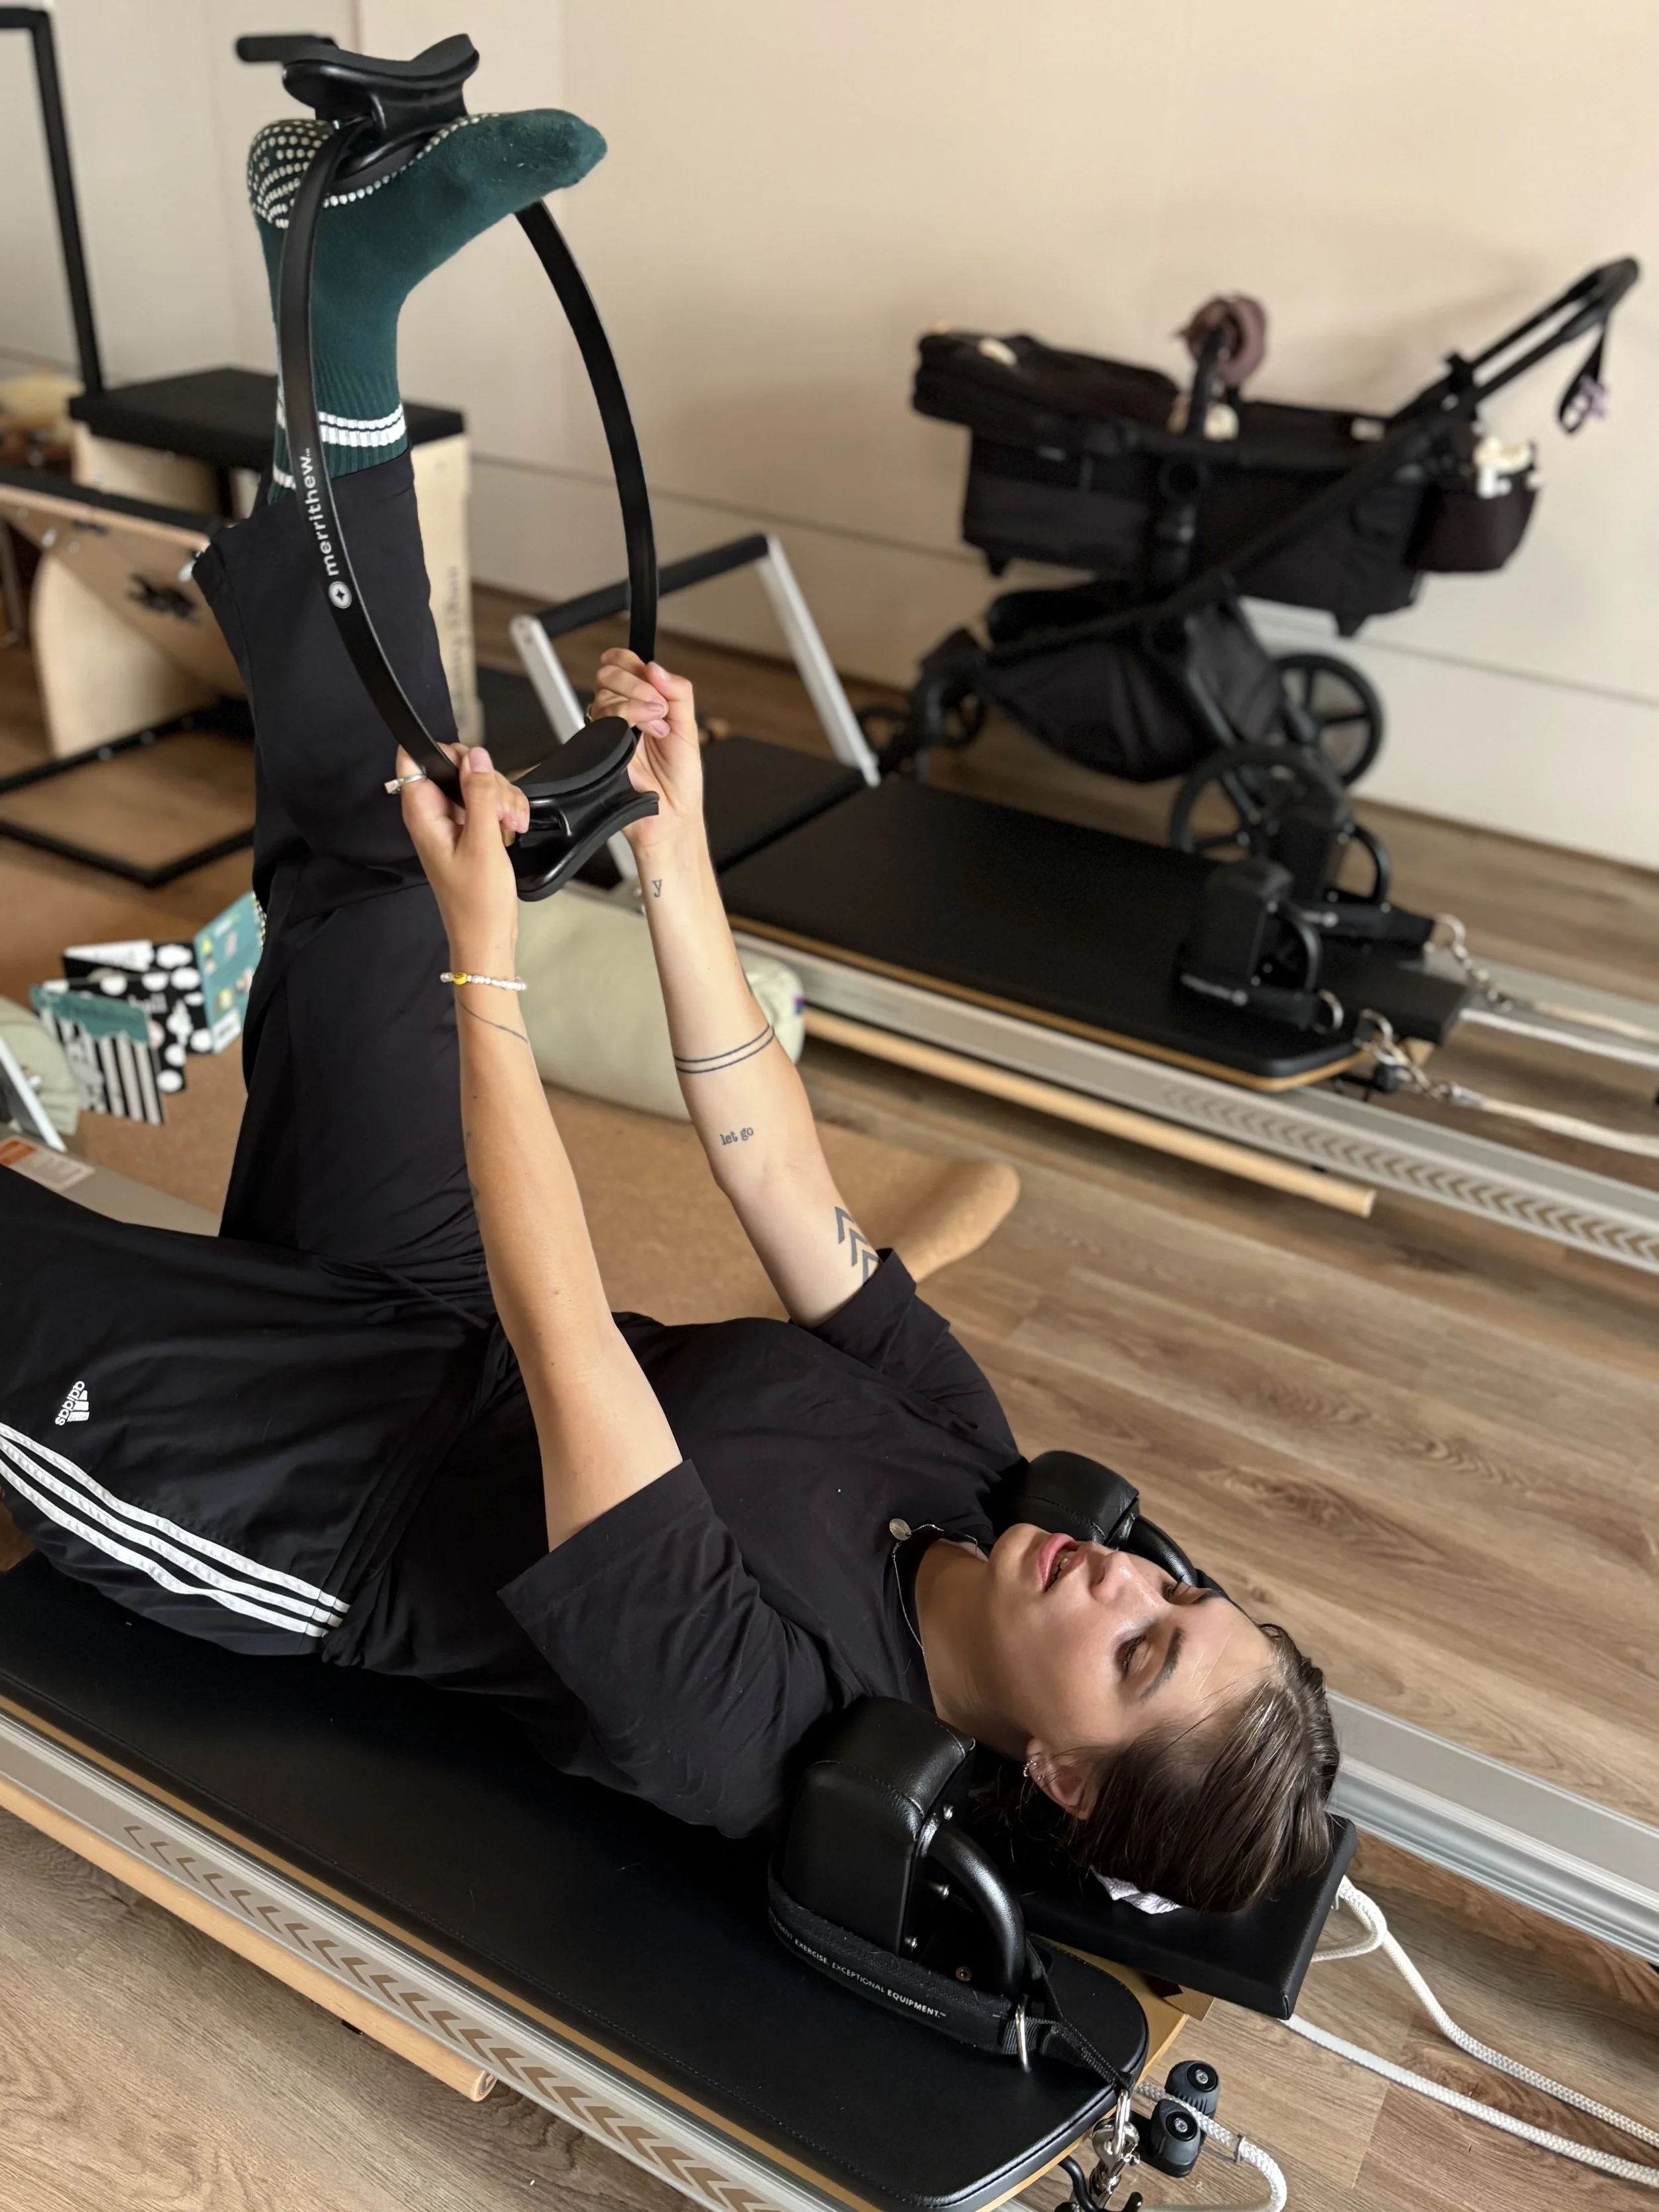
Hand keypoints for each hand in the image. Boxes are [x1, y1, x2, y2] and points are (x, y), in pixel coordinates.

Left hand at [399, 743, 529, 964]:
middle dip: (488, 781)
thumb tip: (477, 757)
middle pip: (458, 767)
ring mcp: (454, 822)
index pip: (414, 760)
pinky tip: (513, 829)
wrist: (487, 935)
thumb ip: (479, 795)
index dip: (443, 753)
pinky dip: (506, 811)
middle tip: (500, 811)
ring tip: (511, 826)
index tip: (472, 768)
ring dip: (503, 798)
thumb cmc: (476, 902)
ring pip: (479, 783)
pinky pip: (490, 803)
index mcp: (423, 814)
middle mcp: (435, 814)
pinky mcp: (472, 830)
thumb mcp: (483, 843)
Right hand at [590, 650, 704, 854]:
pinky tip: (646, 736)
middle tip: (659, 708)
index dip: (632, 664)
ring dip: (637, 704)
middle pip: (607, 674)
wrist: (672, 814)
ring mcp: (607, 730)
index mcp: (640, 703)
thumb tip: (655, 667)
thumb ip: (677, 692)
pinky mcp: (599, 746)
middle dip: (637, 685)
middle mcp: (620, 714)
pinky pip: (601, 718)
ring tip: (659, 728)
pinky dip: (628, 718)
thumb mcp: (689, 726)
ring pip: (604, 694)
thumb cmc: (680, 778)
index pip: (621, 664)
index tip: (653, 681)